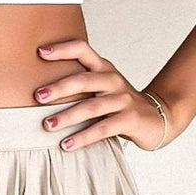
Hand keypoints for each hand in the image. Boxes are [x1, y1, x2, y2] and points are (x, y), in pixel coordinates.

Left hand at [33, 38, 181, 152]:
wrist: (158, 117)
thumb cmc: (121, 104)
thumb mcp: (103, 87)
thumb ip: (81, 84)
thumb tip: (41, 90)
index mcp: (104, 68)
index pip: (82, 50)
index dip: (62, 49)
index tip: (40, 52)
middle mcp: (113, 80)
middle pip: (84, 80)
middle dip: (59, 88)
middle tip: (38, 96)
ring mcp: (122, 99)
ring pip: (91, 107)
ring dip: (67, 117)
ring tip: (48, 125)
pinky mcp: (128, 119)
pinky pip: (102, 129)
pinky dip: (82, 137)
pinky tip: (66, 145)